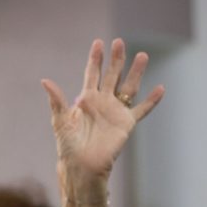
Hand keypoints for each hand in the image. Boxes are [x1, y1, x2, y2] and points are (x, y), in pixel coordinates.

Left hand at [44, 39, 164, 183]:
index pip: (92, 74)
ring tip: (142, 55)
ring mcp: (116, 111)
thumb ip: (56, 100)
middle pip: (111, 75)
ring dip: (136, 72)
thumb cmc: (68, 144)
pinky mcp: (126, 123)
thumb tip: (45, 81)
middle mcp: (103, 102)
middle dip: (115, 59)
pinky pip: (142, 109)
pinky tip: (161, 88)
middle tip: (119, 42)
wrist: (81, 164)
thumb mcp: (59, 120)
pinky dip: (152, 100)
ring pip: (129, 87)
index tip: (98, 42)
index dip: (95, 59)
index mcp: (86, 98)